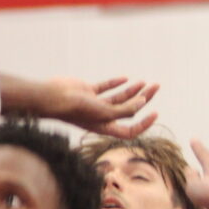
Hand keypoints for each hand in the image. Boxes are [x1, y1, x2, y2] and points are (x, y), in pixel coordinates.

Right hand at [27, 77, 159, 138]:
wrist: (53, 96)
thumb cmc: (77, 108)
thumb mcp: (104, 112)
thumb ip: (125, 109)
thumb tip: (143, 103)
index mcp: (105, 127)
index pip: (129, 131)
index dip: (144, 124)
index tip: (155, 113)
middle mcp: (101, 117)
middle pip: (128, 110)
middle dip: (143, 99)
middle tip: (155, 87)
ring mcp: (94, 104)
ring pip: (118, 98)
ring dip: (132, 90)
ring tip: (145, 82)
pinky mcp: (88, 92)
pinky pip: (105, 88)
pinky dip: (115, 83)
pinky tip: (125, 78)